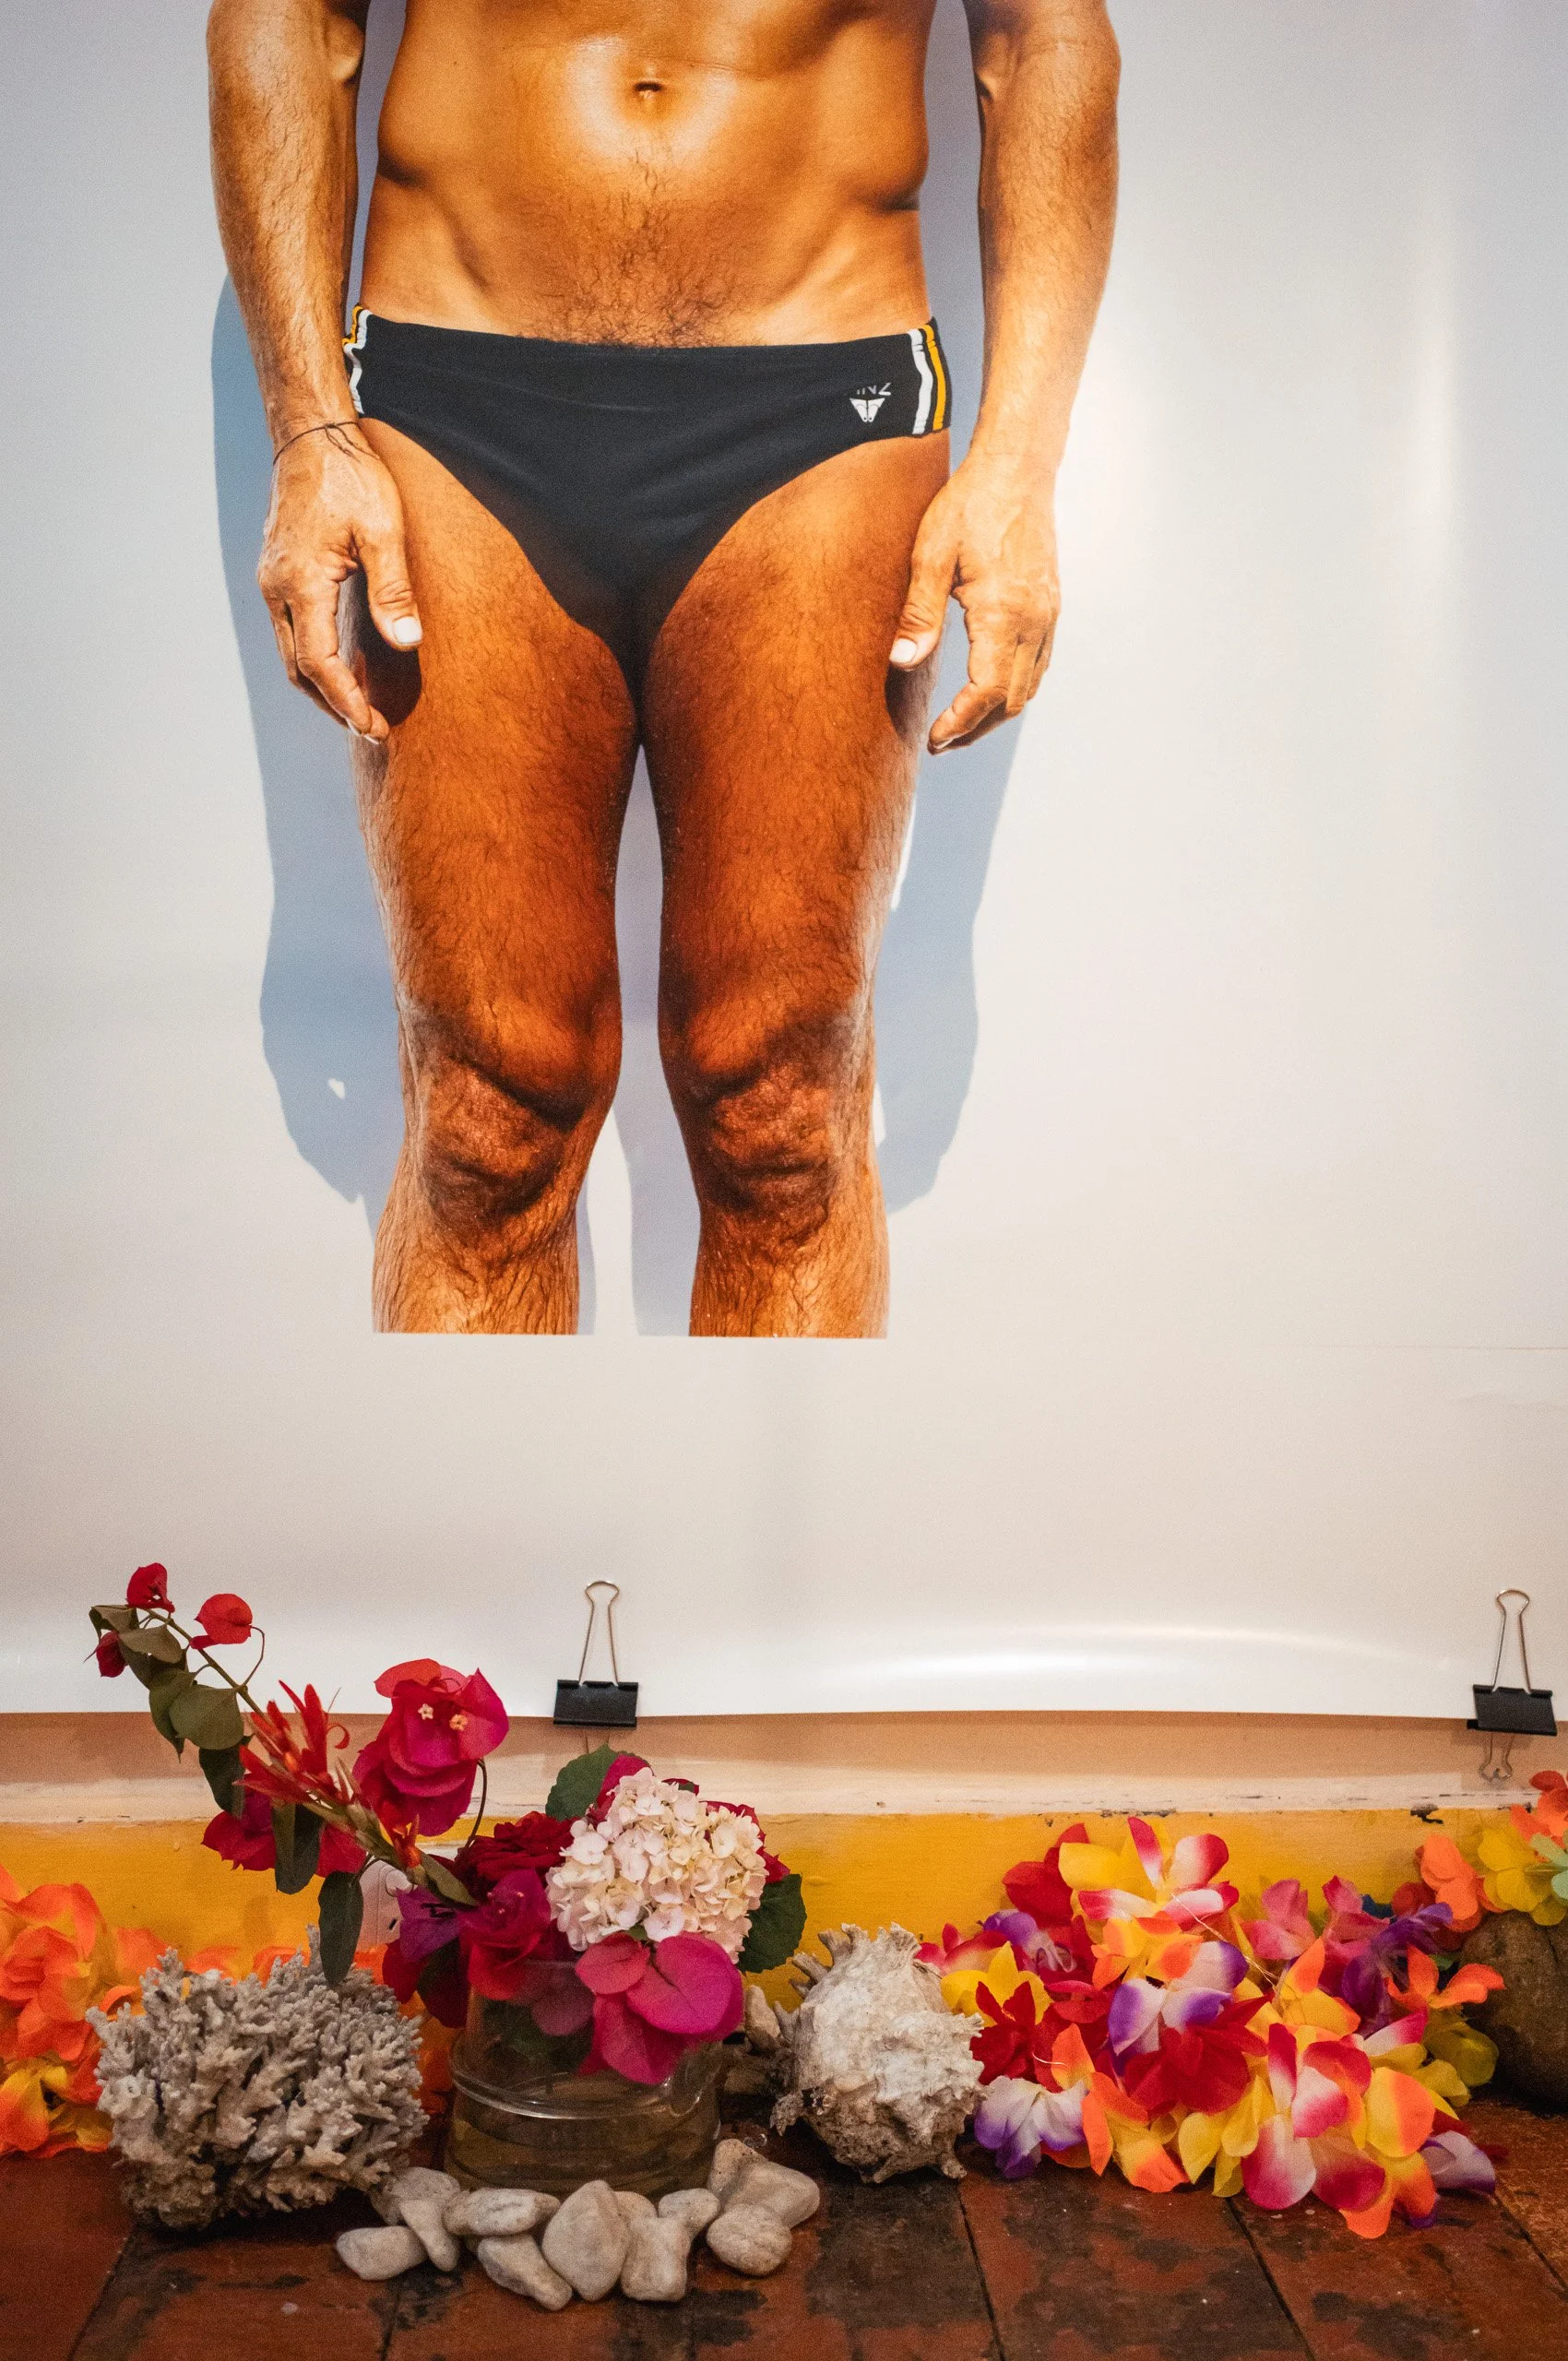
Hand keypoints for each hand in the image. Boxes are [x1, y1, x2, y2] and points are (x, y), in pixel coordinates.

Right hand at [257, 424, 421, 739]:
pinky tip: (344, 664)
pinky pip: (291, 630)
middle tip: (371, 730)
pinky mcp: (278, 572)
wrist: (312, 434)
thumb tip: (406, 644)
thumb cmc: (351, 477)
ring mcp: (272, 580)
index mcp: (299, 583)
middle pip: (299, 669)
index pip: (320, 663)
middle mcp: (276, 588)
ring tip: (359, 707)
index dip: (346, 702)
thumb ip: (393, 590)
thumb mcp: (384, 531)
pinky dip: (316, 658)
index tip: (372, 729)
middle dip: (334, 704)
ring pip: (291, 653)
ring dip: (323, 685)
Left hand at [889, 456, 1059, 752]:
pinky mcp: (1051, 608)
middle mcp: (1034, 622)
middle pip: (1010, 701)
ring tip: (960, 725)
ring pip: (1028, 688)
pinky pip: (1038, 666)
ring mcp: (1047, 617)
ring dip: (995, 714)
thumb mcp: (931, 555)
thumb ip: (919, 614)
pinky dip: (1013, 689)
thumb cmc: (970, 506)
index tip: (934, 740)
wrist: (1018, 470)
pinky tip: (988, 690)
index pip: (986, 692)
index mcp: (1004, 614)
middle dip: (975, 729)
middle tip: (940, 742)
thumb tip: (902, 663)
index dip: (960, 723)